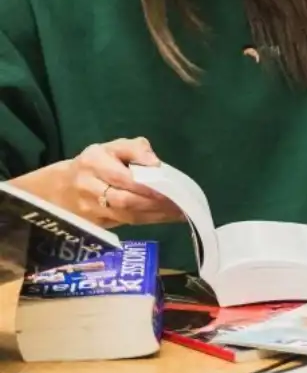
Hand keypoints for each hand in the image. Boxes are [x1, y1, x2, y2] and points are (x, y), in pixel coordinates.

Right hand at [14, 138, 184, 228]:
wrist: (60, 188)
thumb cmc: (95, 164)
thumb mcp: (113, 147)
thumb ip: (136, 149)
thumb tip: (155, 163)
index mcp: (93, 162)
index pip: (123, 176)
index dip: (147, 185)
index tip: (171, 189)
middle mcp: (88, 187)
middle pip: (124, 200)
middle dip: (154, 203)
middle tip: (181, 204)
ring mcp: (88, 210)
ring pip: (125, 215)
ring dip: (155, 215)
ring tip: (179, 212)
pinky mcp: (94, 225)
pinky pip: (124, 223)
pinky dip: (147, 220)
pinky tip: (165, 217)